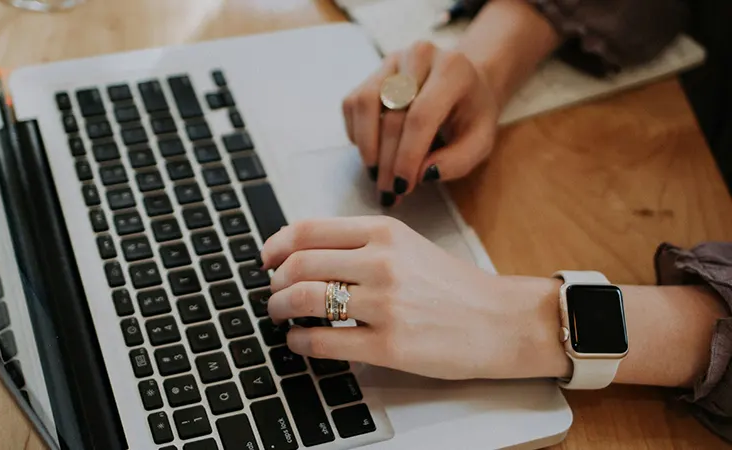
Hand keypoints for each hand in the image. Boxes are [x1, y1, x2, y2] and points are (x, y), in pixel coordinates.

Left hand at [259, 216, 565, 380]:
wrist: (501, 321)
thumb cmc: (454, 286)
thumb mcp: (408, 246)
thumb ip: (361, 244)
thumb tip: (304, 253)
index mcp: (384, 232)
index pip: (308, 229)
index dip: (276, 245)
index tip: (266, 258)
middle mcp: (382, 262)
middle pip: (299, 264)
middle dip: (274, 282)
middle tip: (272, 293)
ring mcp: (385, 304)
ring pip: (304, 300)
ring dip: (279, 309)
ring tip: (280, 316)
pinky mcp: (389, 345)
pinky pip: (323, 341)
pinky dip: (299, 342)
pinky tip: (298, 342)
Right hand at [342, 41, 499, 206]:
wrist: (464, 82)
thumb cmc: (472, 114)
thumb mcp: (480, 141)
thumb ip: (458, 161)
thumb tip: (422, 174)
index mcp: (452, 69)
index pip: (421, 116)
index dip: (407, 155)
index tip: (403, 186)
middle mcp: (419, 56)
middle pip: (392, 115)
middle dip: (387, 161)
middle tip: (388, 192)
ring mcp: (392, 61)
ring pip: (364, 104)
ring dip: (366, 146)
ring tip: (376, 174)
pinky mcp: (373, 71)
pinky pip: (353, 104)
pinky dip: (357, 133)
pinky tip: (373, 151)